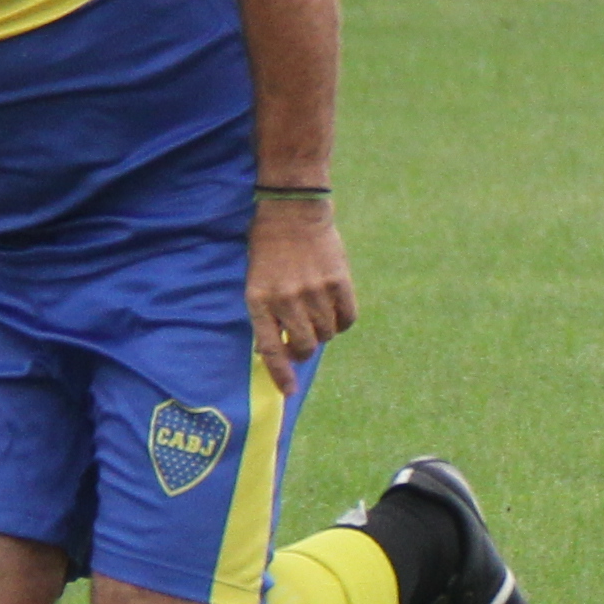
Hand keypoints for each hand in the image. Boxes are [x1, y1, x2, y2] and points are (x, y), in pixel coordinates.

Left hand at [245, 195, 355, 393]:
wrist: (292, 211)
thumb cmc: (269, 248)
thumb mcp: (256, 281)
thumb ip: (268, 314)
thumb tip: (281, 351)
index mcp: (260, 300)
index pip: (270, 349)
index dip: (281, 375)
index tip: (288, 392)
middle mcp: (286, 300)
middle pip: (304, 346)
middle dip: (304, 347)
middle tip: (303, 334)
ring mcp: (314, 291)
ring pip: (327, 333)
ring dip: (324, 329)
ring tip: (317, 308)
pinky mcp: (338, 282)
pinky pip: (347, 318)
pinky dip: (342, 319)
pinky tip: (334, 306)